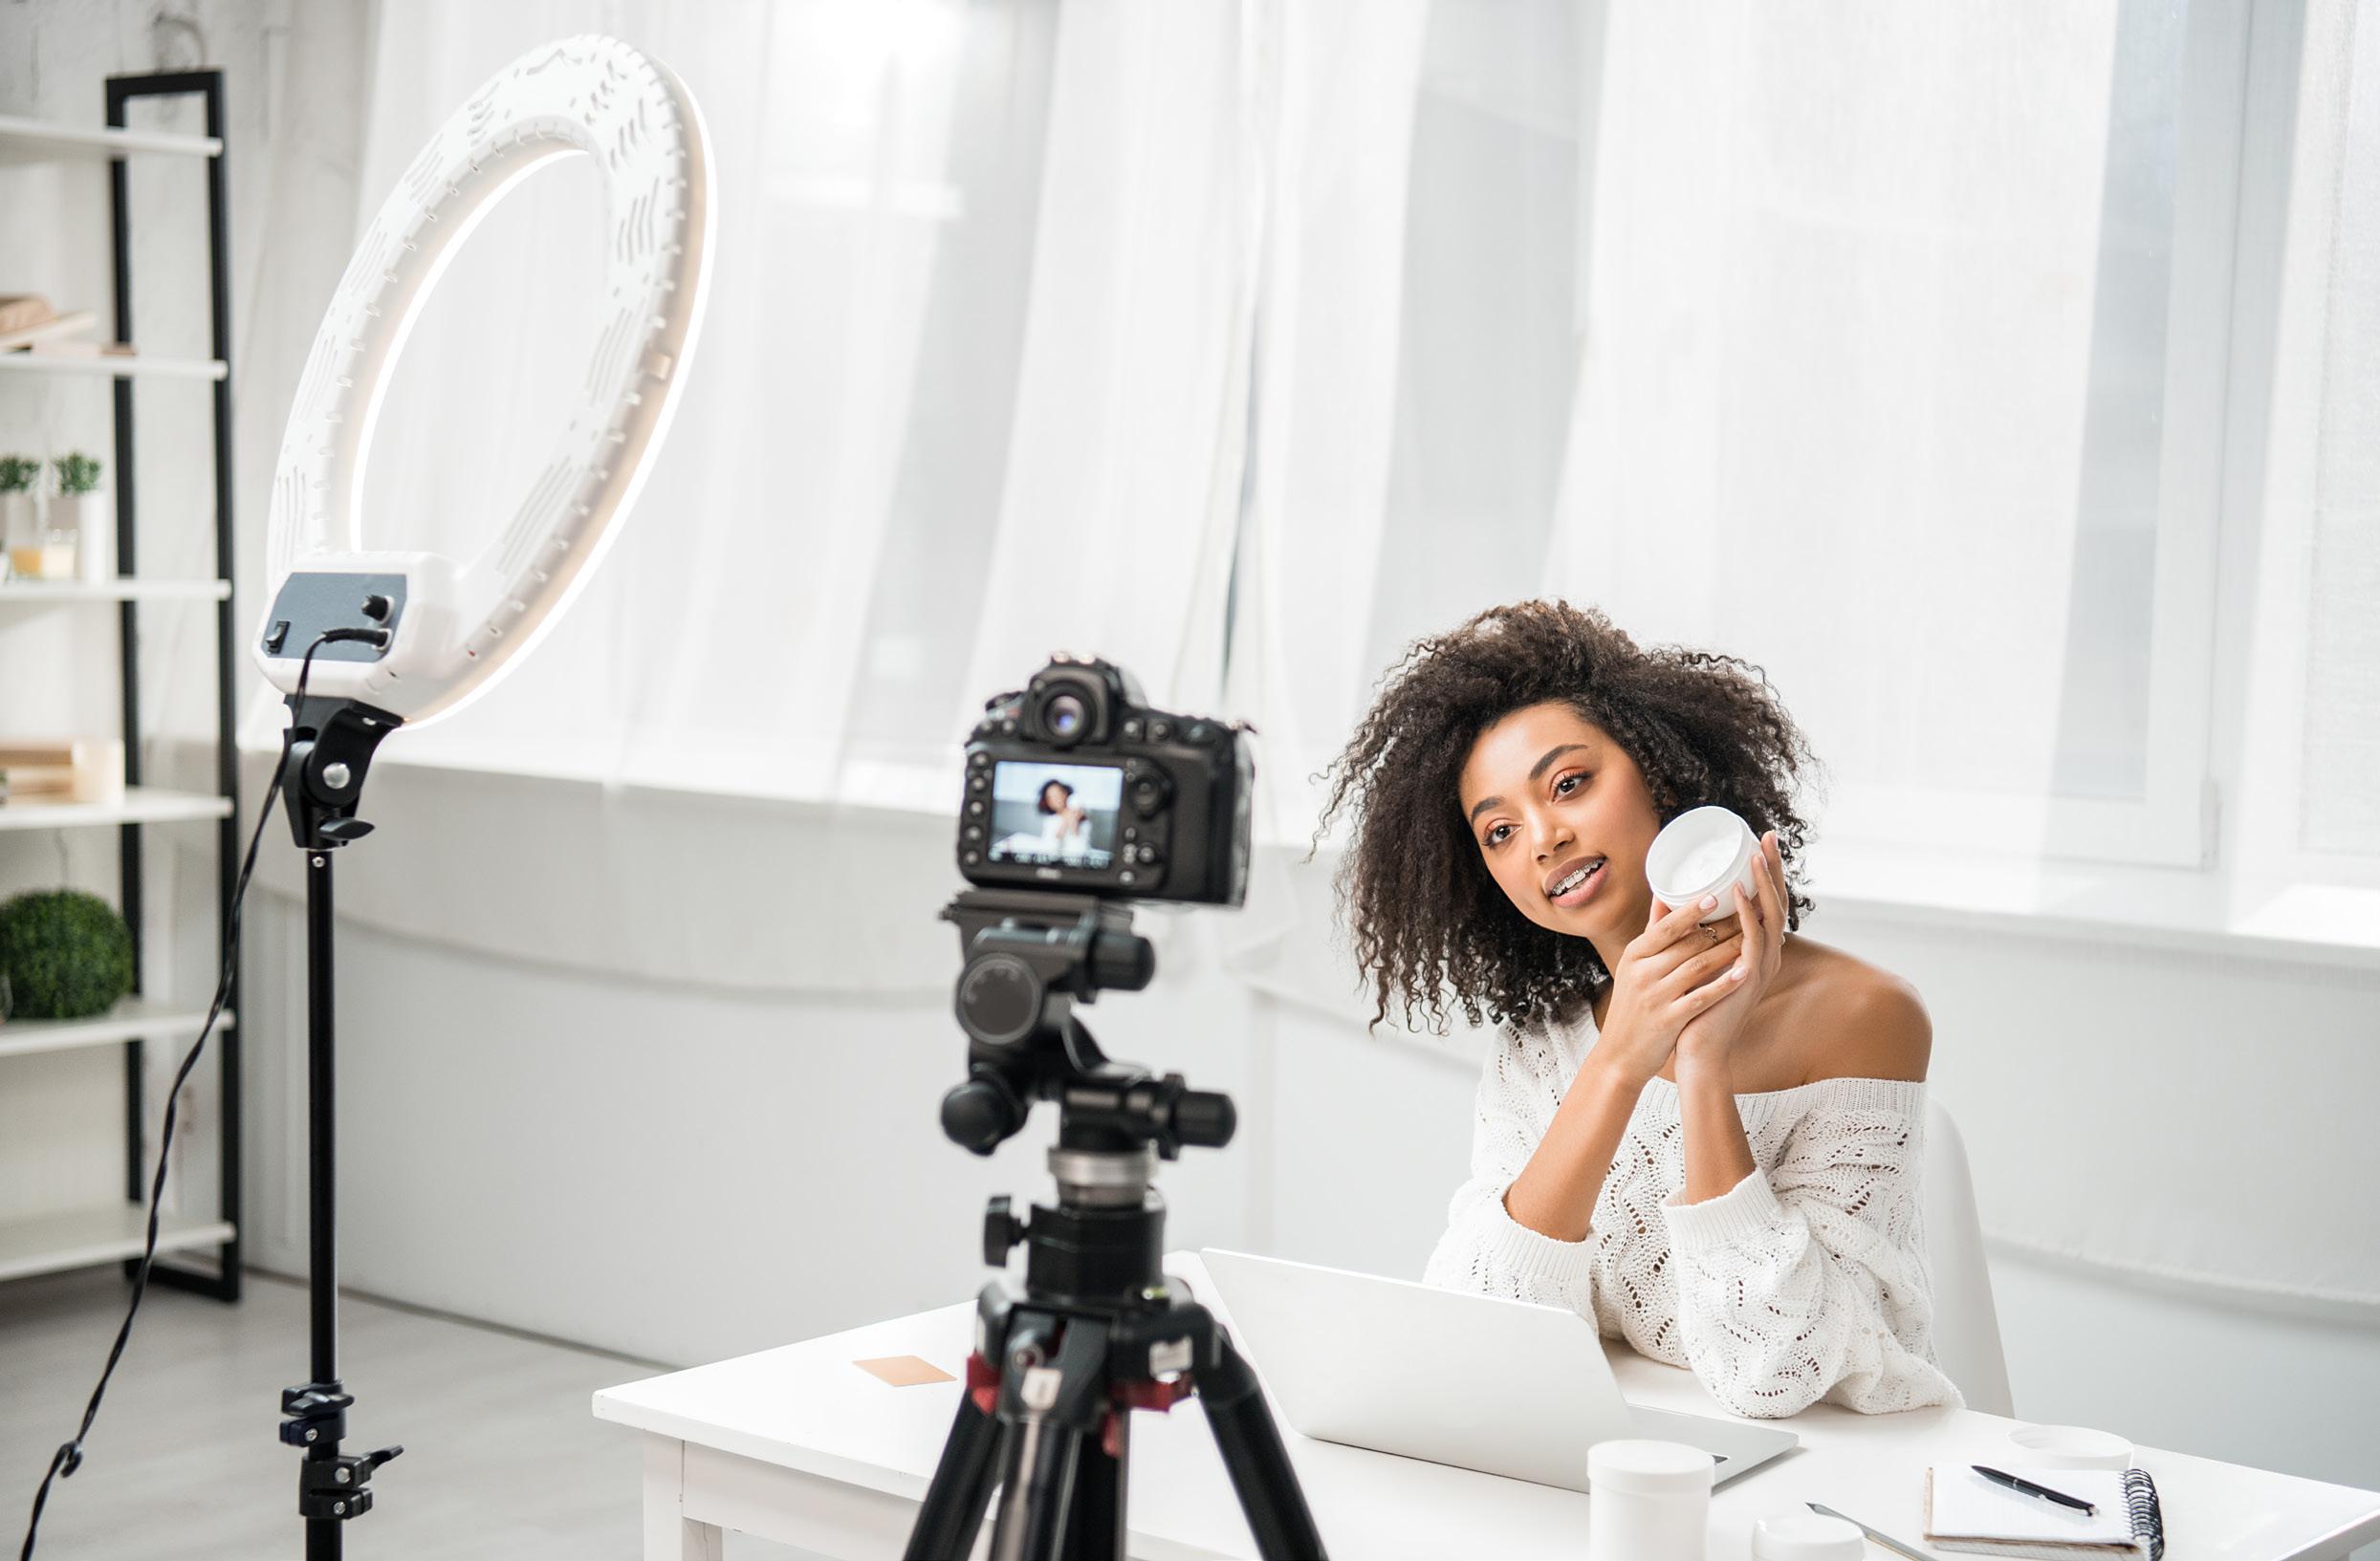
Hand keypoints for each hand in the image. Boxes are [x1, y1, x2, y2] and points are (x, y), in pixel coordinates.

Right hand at [1588, 889, 1748, 1091]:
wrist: (1619, 1055)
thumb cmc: (1632, 1007)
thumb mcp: (1634, 968)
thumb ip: (1652, 934)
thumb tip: (1662, 895)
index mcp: (1634, 956)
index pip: (1665, 927)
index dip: (1691, 911)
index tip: (1716, 895)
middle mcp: (1642, 973)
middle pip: (1687, 944)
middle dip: (1722, 927)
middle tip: (1748, 913)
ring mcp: (1655, 997)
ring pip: (1698, 967)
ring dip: (1729, 950)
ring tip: (1752, 936)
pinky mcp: (1669, 1020)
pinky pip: (1701, 997)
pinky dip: (1724, 984)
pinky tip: (1744, 972)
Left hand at [1674, 829, 1787, 1073]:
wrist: (1697, 1048)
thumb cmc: (1695, 1005)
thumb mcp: (1693, 958)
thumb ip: (1687, 931)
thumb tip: (1665, 899)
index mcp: (1756, 948)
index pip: (1769, 901)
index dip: (1769, 871)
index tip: (1762, 839)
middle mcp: (1766, 954)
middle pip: (1779, 901)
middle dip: (1774, 867)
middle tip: (1769, 836)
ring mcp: (1760, 967)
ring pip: (1771, 916)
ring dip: (1764, 884)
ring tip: (1756, 855)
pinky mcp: (1747, 979)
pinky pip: (1752, 942)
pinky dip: (1746, 915)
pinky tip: (1737, 894)